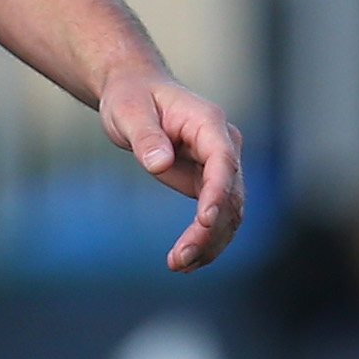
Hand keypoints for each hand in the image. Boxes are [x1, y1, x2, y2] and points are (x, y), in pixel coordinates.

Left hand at [97, 65, 244, 272]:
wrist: (135, 93)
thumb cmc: (131, 97)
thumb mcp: (128, 111)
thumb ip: (145, 135)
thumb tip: (160, 164)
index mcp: (208, 123)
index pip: (223, 162)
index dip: (218, 193)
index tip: (205, 221)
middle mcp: (223, 145)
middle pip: (230, 195)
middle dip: (209, 231)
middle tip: (180, 259)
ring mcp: (221, 166)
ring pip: (229, 212)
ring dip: (209, 242)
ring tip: (178, 265)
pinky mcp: (208, 182)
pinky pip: (216, 216)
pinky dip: (205, 239)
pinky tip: (185, 261)